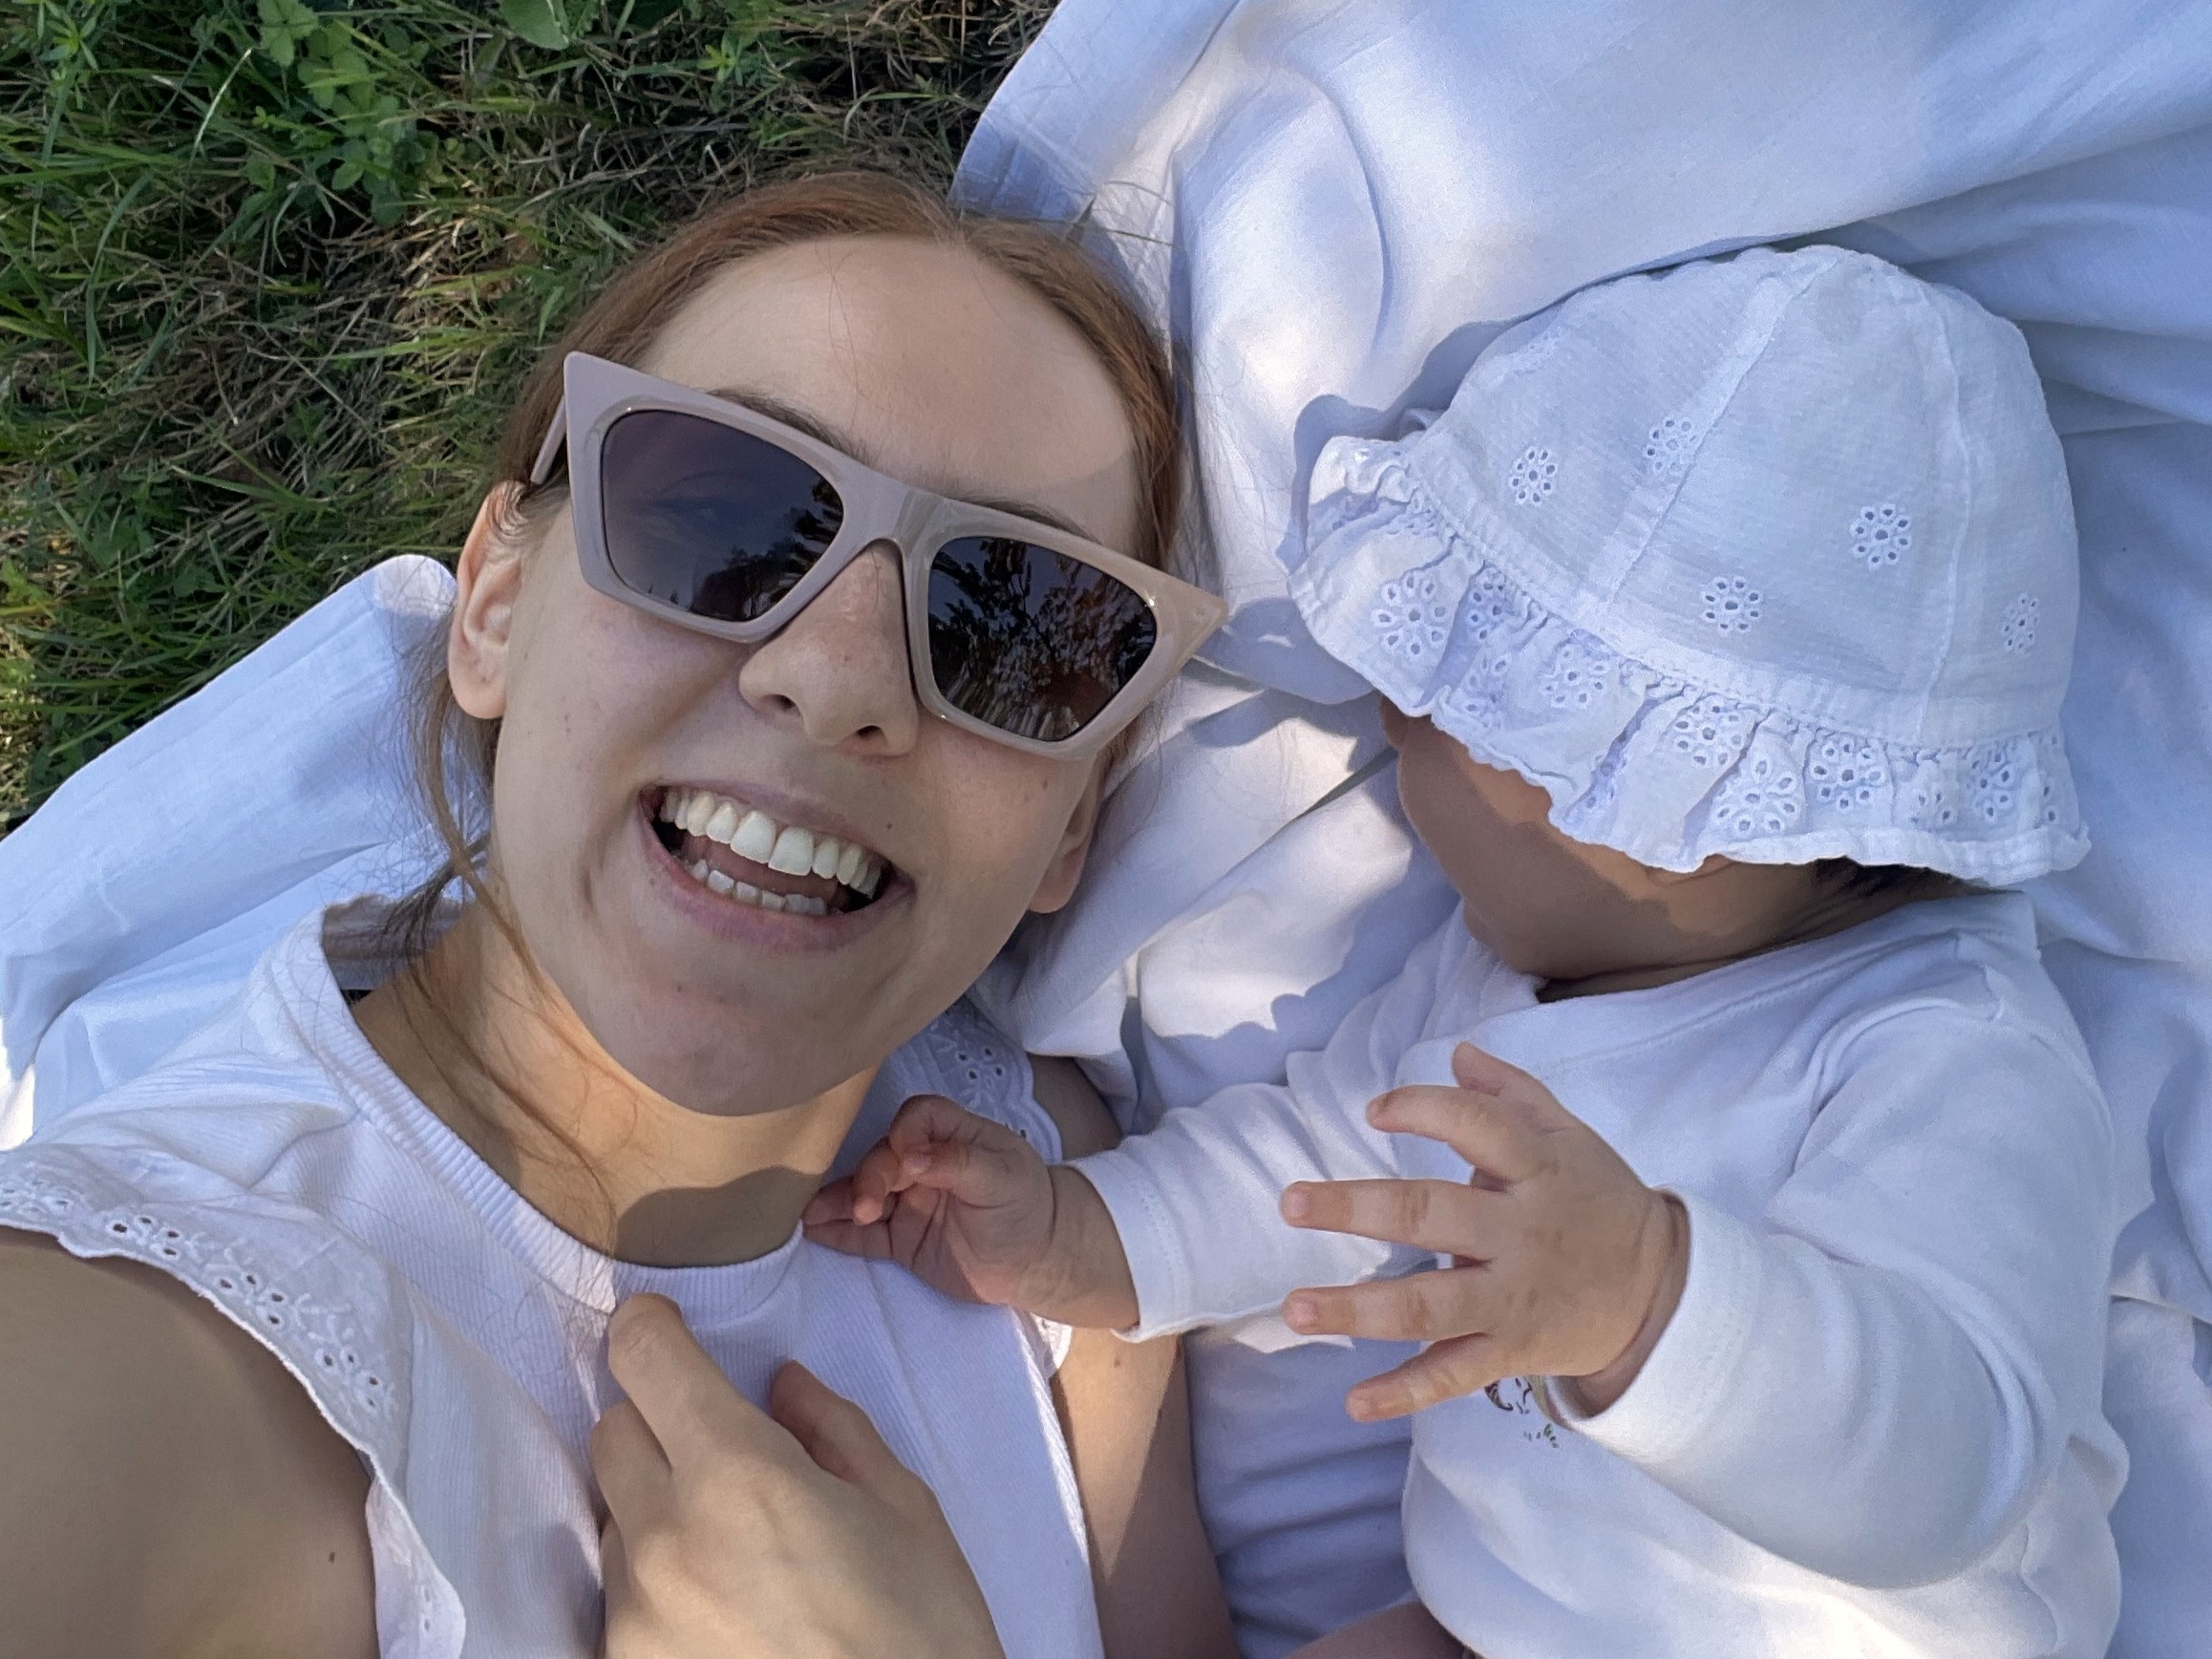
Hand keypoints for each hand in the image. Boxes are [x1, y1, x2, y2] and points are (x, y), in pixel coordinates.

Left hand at [592, 1295, 1004, 1658]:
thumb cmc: (922, 1636)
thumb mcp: (904, 1509)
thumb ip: (833, 1430)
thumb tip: (781, 1386)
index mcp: (739, 1477)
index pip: (645, 1361)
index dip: (650, 1330)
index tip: (664, 1328)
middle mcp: (665, 1538)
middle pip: (613, 1432)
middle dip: (663, 1425)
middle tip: (727, 1455)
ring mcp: (634, 1614)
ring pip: (614, 1517)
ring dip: (658, 1510)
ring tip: (739, 1553)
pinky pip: (619, 1594)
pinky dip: (658, 1582)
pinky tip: (726, 1611)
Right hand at [803, 1093, 1138, 1327]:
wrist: (1039, 1262)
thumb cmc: (1026, 1206)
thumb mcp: (1003, 1177)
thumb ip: (957, 1162)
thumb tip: (909, 1155)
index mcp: (951, 1135)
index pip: (915, 1119)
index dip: (902, 1135)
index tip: (904, 1161)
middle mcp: (922, 1163)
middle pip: (881, 1157)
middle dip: (866, 1178)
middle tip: (865, 1207)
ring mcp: (907, 1201)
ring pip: (862, 1194)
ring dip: (835, 1202)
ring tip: (807, 1215)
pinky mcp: (899, 1238)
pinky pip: (861, 1234)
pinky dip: (834, 1232)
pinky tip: (810, 1230)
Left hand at [1279, 1044, 1686, 1421]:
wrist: (1663, 1293)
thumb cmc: (1598, 1201)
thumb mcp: (1571, 1137)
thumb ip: (1512, 1094)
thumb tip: (1457, 1053)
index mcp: (1537, 1171)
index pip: (1479, 1127)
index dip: (1424, 1108)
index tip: (1373, 1110)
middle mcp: (1520, 1235)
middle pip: (1432, 1216)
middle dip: (1357, 1208)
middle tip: (1290, 1201)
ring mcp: (1512, 1299)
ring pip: (1430, 1306)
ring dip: (1358, 1309)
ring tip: (1296, 1308)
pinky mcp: (1509, 1351)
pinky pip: (1453, 1375)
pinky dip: (1404, 1393)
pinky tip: (1354, 1402)